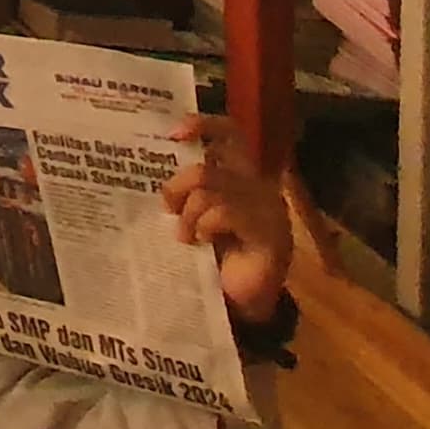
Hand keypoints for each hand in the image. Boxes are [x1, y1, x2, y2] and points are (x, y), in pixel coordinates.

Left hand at [164, 115, 294, 323]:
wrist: (242, 303)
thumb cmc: (217, 257)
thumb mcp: (198, 217)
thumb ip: (189, 193)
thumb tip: (159, 177)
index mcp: (241, 178)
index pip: (231, 135)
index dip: (205, 125)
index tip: (173, 132)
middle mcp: (258, 187)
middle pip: (208, 166)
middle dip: (178, 187)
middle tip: (169, 209)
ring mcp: (268, 210)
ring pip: (210, 189)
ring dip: (188, 215)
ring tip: (186, 237)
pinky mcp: (271, 234)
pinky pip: (225, 212)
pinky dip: (204, 225)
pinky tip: (203, 242)